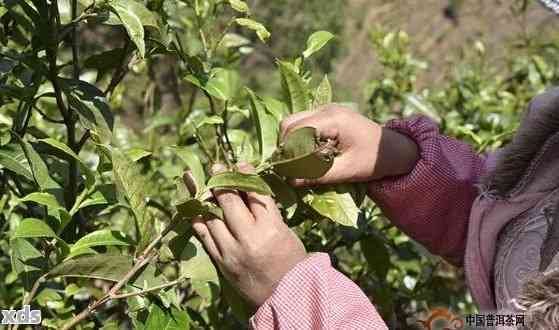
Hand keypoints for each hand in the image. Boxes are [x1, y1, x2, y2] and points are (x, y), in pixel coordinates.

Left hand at [191, 164, 306, 306]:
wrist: (285, 296)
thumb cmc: (291, 261)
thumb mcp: (285, 231)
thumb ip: (266, 211)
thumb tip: (248, 188)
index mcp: (271, 229)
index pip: (255, 194)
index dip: (246, 175)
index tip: (240, 164)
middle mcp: (249, 239)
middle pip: (229, 202)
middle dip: (221, 181)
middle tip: (216, 168)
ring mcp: (232, 251)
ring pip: (212, 217)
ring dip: (206, 198)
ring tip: (203, 185)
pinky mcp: (221, 262)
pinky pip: (205, 237)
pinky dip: (200, 221)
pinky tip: (196, 209)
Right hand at [280, 105, 419, 185]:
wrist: (395, 149)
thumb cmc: (374, 160)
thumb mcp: (347, 171)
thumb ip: (318, 175)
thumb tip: (290, 181)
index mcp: (332, 119)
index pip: (295, 130)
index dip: (287, 151)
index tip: (287, 172)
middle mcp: (325, 109)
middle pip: (289, 123)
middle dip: (285, 146)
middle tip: (289, 169)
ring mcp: (325, 109)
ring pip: (293, 122)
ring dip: (291, 143)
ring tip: (298, 164)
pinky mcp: (326, 116)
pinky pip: (303, 124)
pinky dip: (299, 140)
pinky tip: (307, 156)